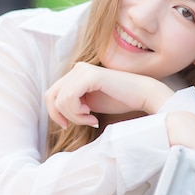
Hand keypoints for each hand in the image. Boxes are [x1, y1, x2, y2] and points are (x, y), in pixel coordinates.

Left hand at [45, 62, 173, 127]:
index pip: (51, 94)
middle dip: (64, 116)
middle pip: (51, 96)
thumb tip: (55, 112)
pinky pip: (69, 98)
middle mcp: (77, 68)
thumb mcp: (89, 103)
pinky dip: (77, 112)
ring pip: (60, 100)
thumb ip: (72, 103)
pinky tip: (92, 115)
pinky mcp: (89, 75)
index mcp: (76, 73)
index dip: (55, 113)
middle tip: (84, 122)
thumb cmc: (120, 100)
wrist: (142, 95)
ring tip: (91, 119)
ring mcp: (83, 70)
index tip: (68, 125)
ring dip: (74, 116)